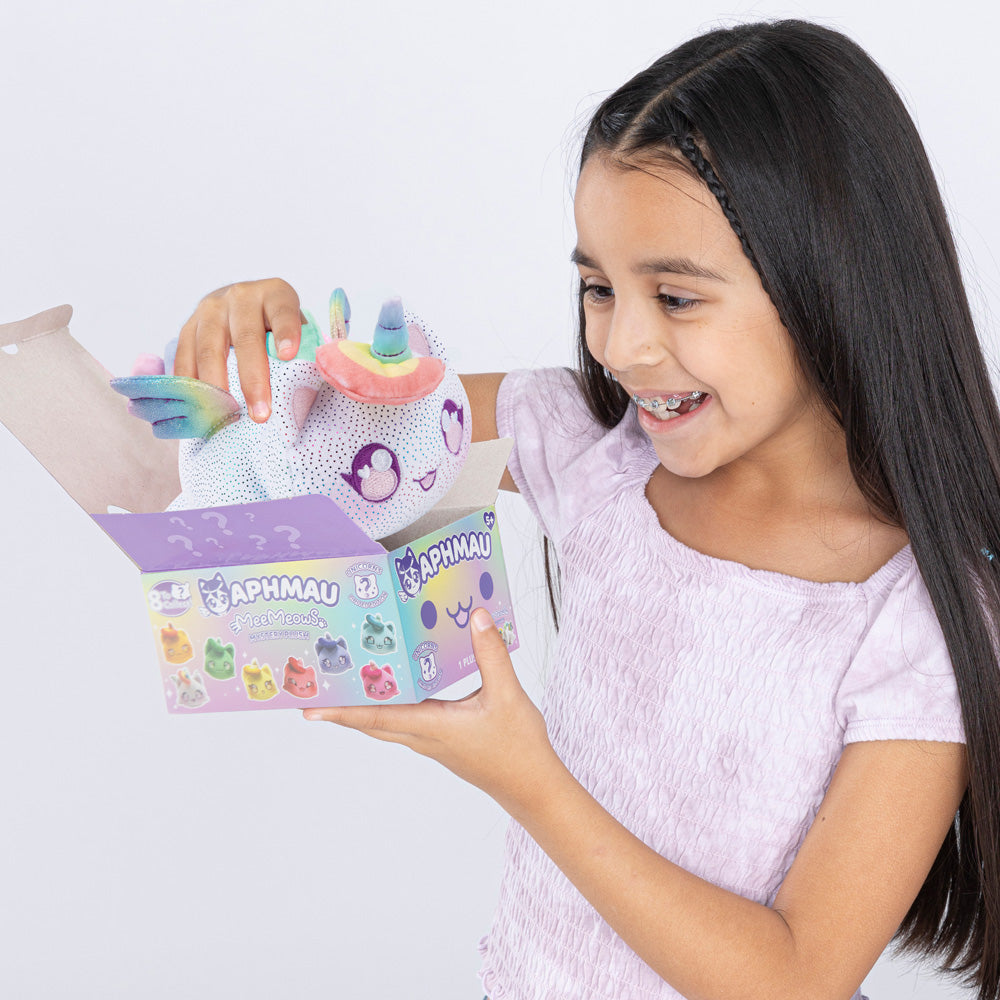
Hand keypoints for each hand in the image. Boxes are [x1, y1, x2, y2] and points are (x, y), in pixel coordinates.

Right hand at [173, 278, 304, 421]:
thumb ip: (307, 347)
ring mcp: (211, 309)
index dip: (286, 332)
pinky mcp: (189, 324)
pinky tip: (197, 404)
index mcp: (275, 294)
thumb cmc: (277, 324)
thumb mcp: (297, 326)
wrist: (240, 301)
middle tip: (261, 414)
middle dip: (253, 378)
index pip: (282, 311)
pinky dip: (189, 382)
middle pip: (245, 337)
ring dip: (217, 386)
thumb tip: (316, 381)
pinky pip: (185, 354)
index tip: (288, 355)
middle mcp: (241, 296)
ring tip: (226, 415)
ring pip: (209, 348)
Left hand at [304, 609, 558, 813]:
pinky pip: (404, 725)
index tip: (310, 708)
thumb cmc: (518, 748)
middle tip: (315, 693)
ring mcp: (431, 743)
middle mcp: (424, 737)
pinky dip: (388, 711)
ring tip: (345, 690)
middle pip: (371, 723)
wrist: (532, 787)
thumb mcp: (508, 695)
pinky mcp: (442, 743)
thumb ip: (491, 654)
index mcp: (432, 726)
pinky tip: (396, 694)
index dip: (342, 711)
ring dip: (362, 710)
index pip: (376, 717)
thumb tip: (478, 618)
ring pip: (385, 725)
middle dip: (341, 710)